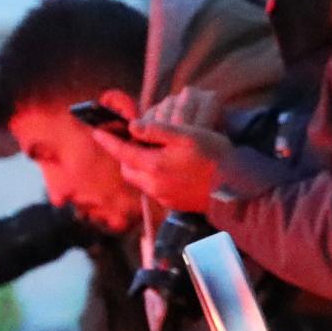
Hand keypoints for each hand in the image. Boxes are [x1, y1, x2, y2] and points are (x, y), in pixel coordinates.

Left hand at [109, 110, 230, 218]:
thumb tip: (132, 127)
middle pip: (127, 169)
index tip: (97, 131)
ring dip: (136, 166)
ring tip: (146, 153)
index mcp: (153, 165)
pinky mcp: (173, 203)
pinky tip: (164, 168)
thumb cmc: (214, 157)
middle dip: (122, 155)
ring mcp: (163, 196)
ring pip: (139, 180)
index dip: (108, 140)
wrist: (235, 189)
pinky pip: (152, 189)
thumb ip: (157, 130)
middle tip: (126, 141)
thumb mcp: (186, 135)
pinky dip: (150, 176)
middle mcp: (153, 184)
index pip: (122, 151)